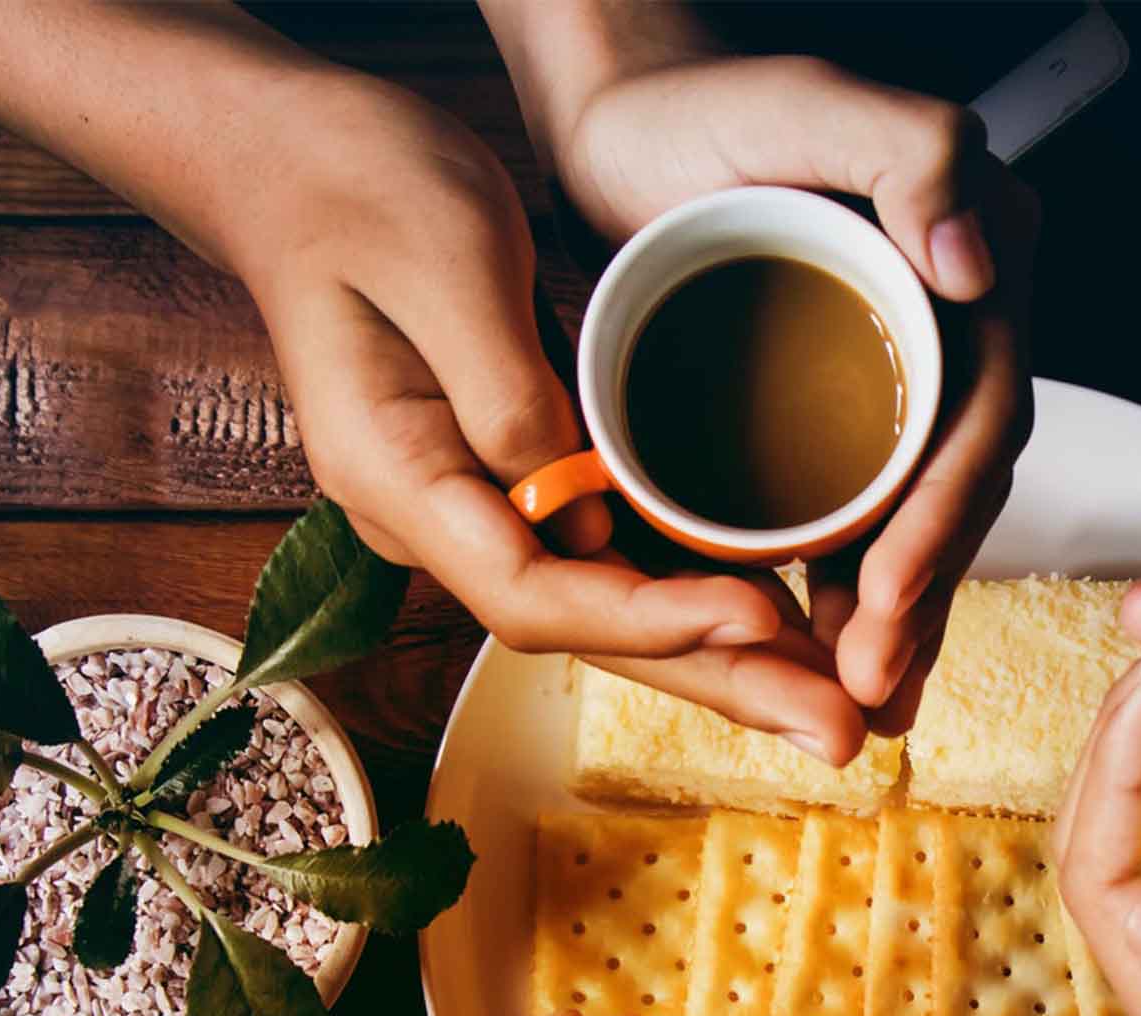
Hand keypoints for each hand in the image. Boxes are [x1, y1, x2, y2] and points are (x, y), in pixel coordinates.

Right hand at [217, 78, 798, 734]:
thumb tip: (579, 510)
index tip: (759, 617)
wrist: (299, 158)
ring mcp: (480, 505)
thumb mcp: (445, 262)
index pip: (532, 592)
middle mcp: (438, 519)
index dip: (652, 617)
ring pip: (616, 606)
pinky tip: (789, 620)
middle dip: (720, 680)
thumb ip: (507, 391)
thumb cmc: (362, 186)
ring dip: (729, 657)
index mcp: (399, 480)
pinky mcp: (523, 474)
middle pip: (591, 631)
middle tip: (841, 732)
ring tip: (840, 705)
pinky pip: (621, 553)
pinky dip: (702, 590)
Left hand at [499, 2, 1038, 742]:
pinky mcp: (837, 411)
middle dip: (917, 602)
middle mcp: (954, 331)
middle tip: (867, 691)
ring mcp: (896, 377)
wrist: (629, 123)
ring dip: (889, 622)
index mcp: (976, 271)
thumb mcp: (822, 103)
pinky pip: (857, 513)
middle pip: (950, 488)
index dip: (941, 519)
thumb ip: (920, 157)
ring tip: (853, 709)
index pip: (977, 417)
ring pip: (907, 519)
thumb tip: (976, 266)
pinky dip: (844, 591)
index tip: (889, 597)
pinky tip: (819, 660)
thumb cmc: (712, 106)